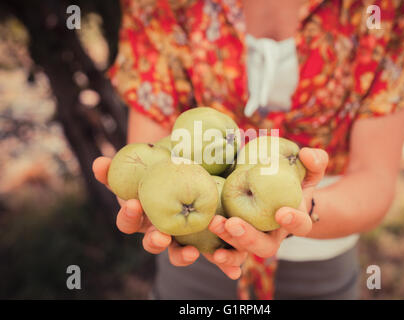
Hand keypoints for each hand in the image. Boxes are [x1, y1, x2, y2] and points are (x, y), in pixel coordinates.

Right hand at [92, 156, 244, 278]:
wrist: (191, 171)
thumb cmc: (160, 169)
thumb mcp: (144, 164)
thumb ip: (121, 165)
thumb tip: (99, 162)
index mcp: (142, 216)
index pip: (128, 222)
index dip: (128, 216)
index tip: (133, 204)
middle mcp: (159, 231)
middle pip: (152, 244)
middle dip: (154, 242)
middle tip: (160, 236)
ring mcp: (181, 239)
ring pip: (178, 254)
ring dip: (182, 256)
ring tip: (190, 253)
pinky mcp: (206, 243)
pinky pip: (213, 256)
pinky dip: (223, 263)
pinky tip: (234, 270)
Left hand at [209, 147, 328, 257]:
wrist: (273, 189)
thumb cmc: (290, 178)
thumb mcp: (305, 169)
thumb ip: (313, 162)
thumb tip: (306, 154)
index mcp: (295, 221)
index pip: (300, 226)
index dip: (293, 222)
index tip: (282, 212)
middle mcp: (274, 236)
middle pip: (265, 247)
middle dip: (249, 237)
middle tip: (233, 224)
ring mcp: (253, 240)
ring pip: (242, 251)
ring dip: (228, 242)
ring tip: (214, 224)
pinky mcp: (235, 239)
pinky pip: (226, 251)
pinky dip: (217, 253)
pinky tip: (201, 249)